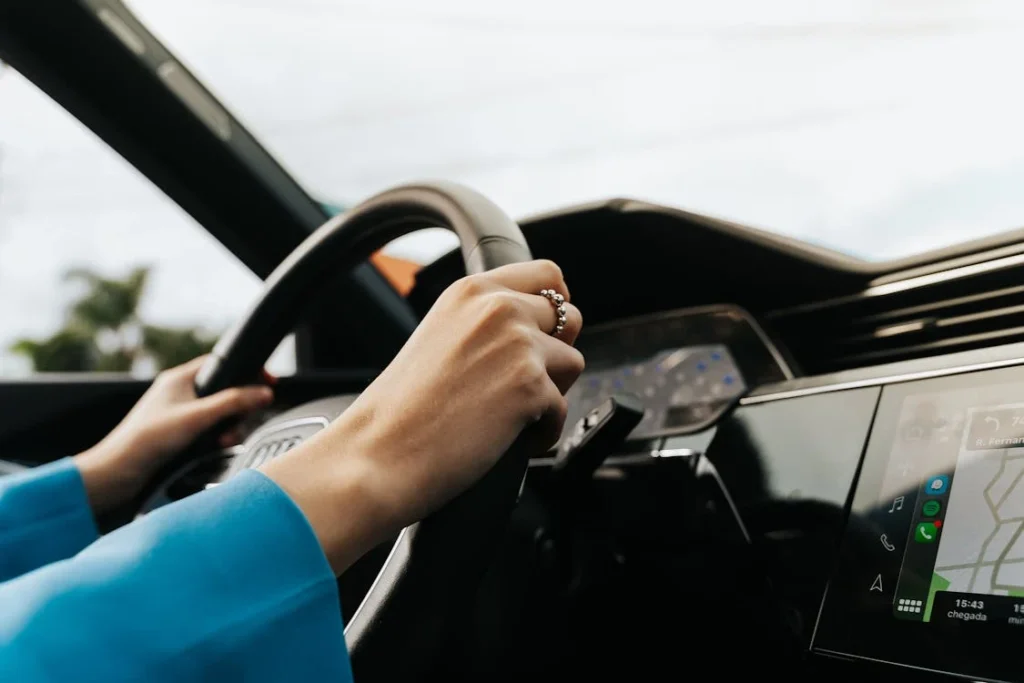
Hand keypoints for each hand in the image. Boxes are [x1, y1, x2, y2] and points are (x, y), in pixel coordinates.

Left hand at [75, 356, 273, 515]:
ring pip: (219, 414)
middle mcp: (179, 393)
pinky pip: (209, 430)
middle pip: (225, 391)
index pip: (221, 363)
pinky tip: (212, 448)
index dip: (246, 370)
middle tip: (241, 421)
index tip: (266, 381)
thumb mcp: (197, 417)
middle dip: (237, 409)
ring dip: (227, 428)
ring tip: (221, 441)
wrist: (119, 472)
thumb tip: (263, 393)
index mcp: (179, 378)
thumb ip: (233, 403)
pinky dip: (216, 439)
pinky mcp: (179, 434)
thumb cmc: (146, 440)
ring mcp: (179, 414)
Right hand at [263, 260, 583, 573]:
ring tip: (509, 417)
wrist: (378, 454)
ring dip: (551, 393)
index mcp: (471, 291)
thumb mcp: (440, 337)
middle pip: (570, 317)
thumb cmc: (401, 411)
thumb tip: (540, 330)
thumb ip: (485, 324)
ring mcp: (517, 344)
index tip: (554, 329)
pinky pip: (561, 409)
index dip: (558, 304)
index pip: (547, 275)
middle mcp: (498, 307)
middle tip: (520, 386)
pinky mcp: (530, 385)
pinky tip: (504, 440)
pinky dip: (541, 432)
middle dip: (555, 353)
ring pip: (572, 363)